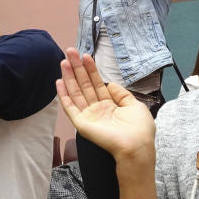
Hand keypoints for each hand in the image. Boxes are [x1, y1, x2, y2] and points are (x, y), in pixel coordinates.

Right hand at [56, 48, 155, 168]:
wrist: (136, 146)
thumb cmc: (139, 129)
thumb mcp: (134, 105)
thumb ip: (121, 94)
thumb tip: (109, 83)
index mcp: (110, 106)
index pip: (97, 84)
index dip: (91, 70)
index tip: (85, 56)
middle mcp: (97, 110)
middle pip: (84, 85)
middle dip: (77, 68)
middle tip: (70, 51)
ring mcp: (88, 116)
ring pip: (76, 92)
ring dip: (69, 77)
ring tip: (64, 61)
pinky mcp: (82, 123)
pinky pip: (70, 107)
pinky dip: (63, 95)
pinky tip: (59, 82)